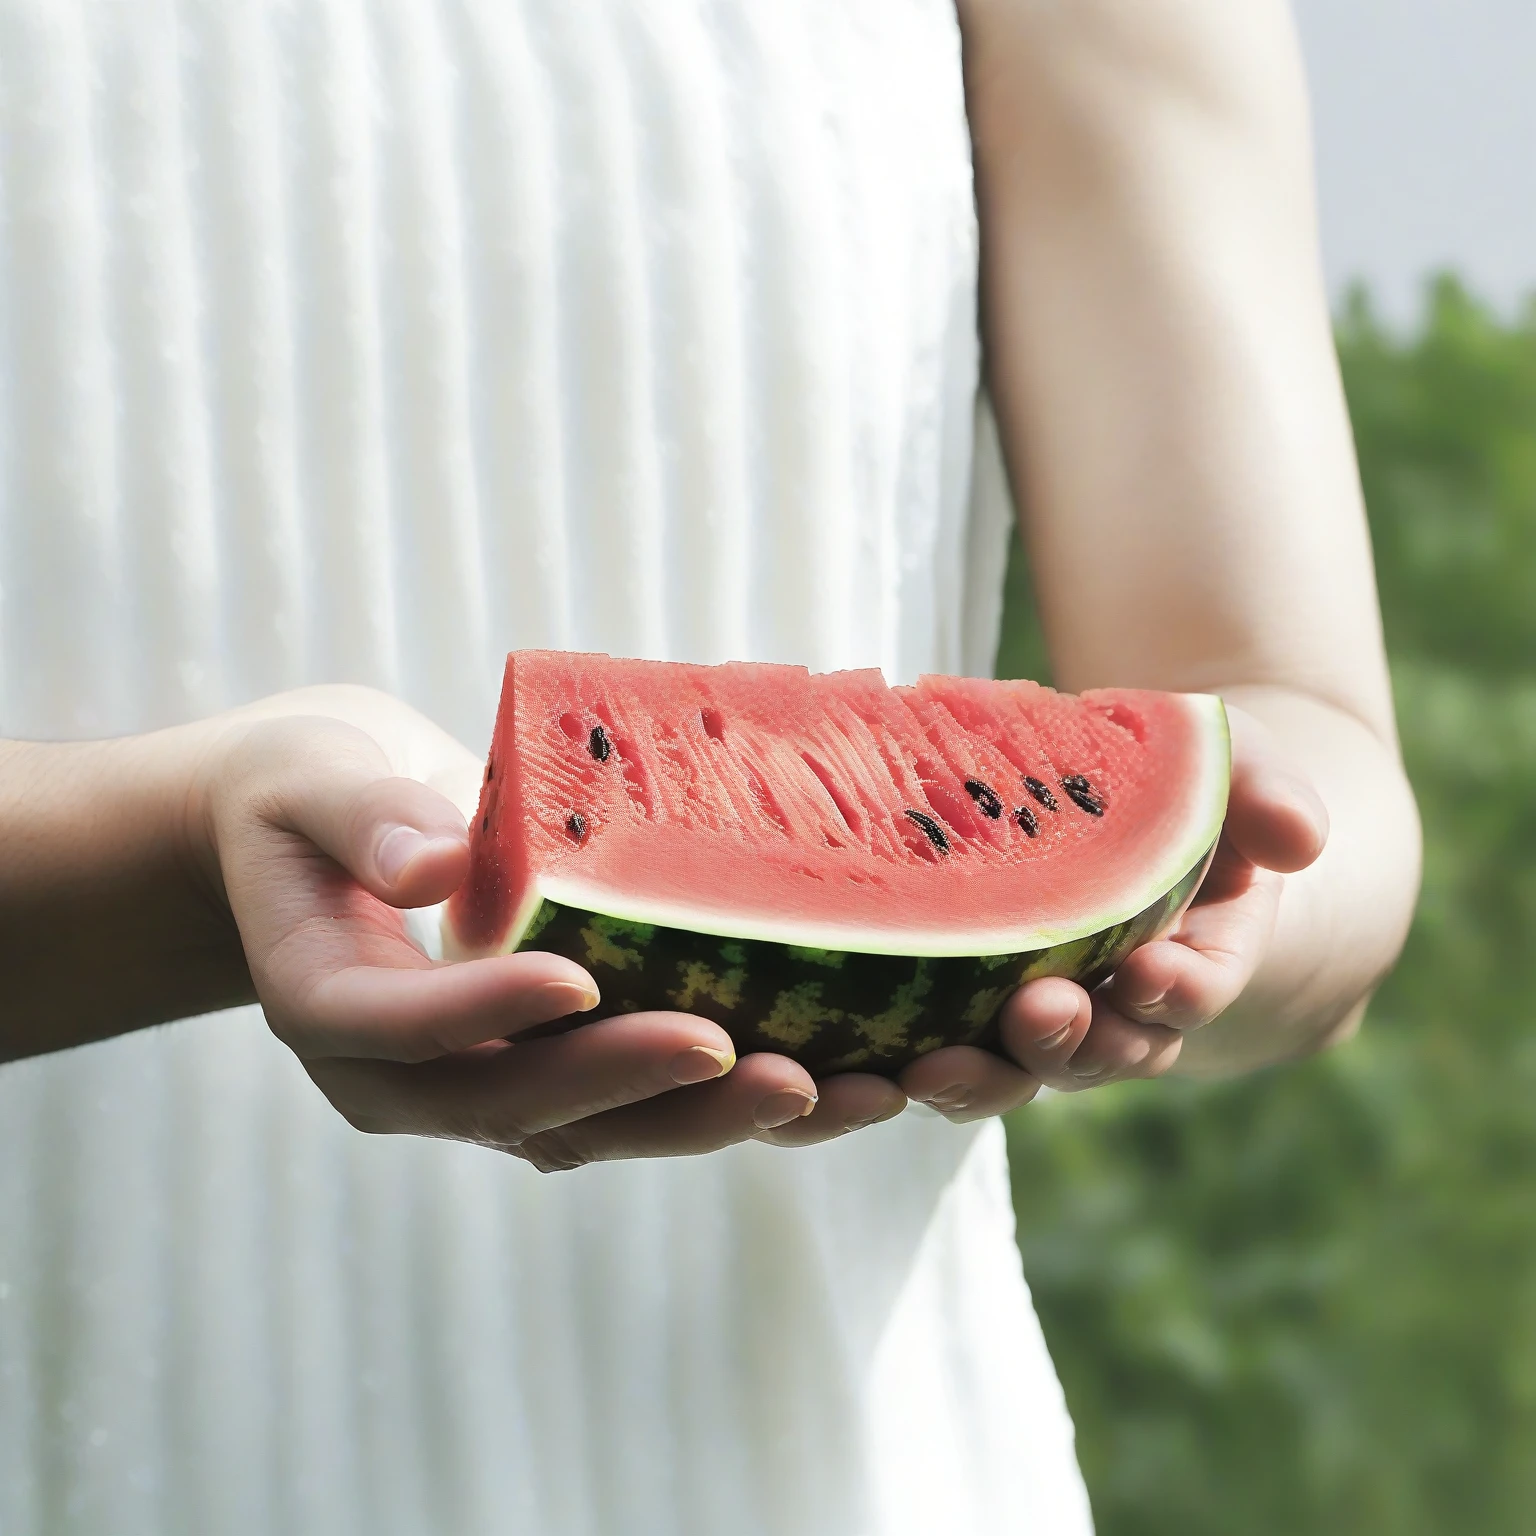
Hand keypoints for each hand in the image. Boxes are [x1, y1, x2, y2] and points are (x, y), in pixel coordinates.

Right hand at [191, 687, 902, 1169]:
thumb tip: (432, 867)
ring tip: (847, 1093)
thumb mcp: (309, 782)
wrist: (319, 842)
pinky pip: (641, 1104)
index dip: (488, 1011)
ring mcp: (483, 1089)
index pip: (409, 1026)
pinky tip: (841, 1080)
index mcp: (331, 1008)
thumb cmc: (308, 797)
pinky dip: (732, 1100)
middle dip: (645, 1085)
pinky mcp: (551, 1074)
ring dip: (723, 1121)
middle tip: (771, 1068)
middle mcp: (408, 1078)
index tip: (577, 981)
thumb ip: (361, 818)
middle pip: (524, 1107)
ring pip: (602, 1129)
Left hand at [898, 705, 1329, 1119]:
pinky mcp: (966, 1006)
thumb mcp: (1226, 761)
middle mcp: (1120, 1006)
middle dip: (1075, 1043)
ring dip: (983, 1076)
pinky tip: (866, 1053)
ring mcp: (1043, 1014)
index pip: (1197, 989)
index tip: (1152, 973)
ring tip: (935, 1063)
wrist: (1099, 793)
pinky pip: (942, 1047)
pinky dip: (906, 1060)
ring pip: (1019, 1070)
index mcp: (1194, 953)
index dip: (1182, 992)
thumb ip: (1266, 790)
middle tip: (1040, 1014)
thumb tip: (1303, 836)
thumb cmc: (1169, 773)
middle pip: (1105, 1052)